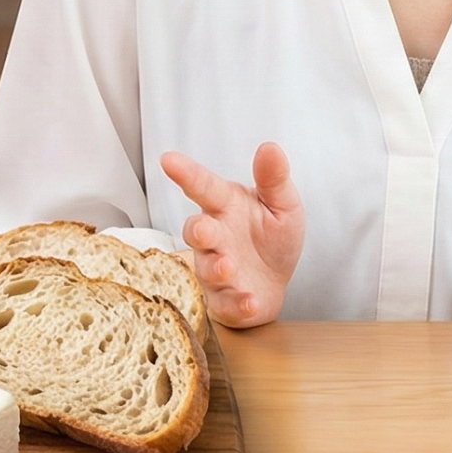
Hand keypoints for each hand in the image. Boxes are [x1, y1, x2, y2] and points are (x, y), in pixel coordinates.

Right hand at [161, 143, 305, 328]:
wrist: (276, 283)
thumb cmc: (272, 238)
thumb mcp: (283, 205)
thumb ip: (274, 179)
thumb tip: (270, 148)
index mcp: (226, 206)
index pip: (203, 186)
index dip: (185, 173)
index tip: (168, 160)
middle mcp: (215, 236)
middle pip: (196, 230)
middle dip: (198, 231)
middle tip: (205, 230)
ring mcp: (215, 269)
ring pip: (206, 268)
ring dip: (216, 267)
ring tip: (228, 265)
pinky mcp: (224, 300)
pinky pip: (226, 304)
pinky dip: (238, 303)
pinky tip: (250, 300)